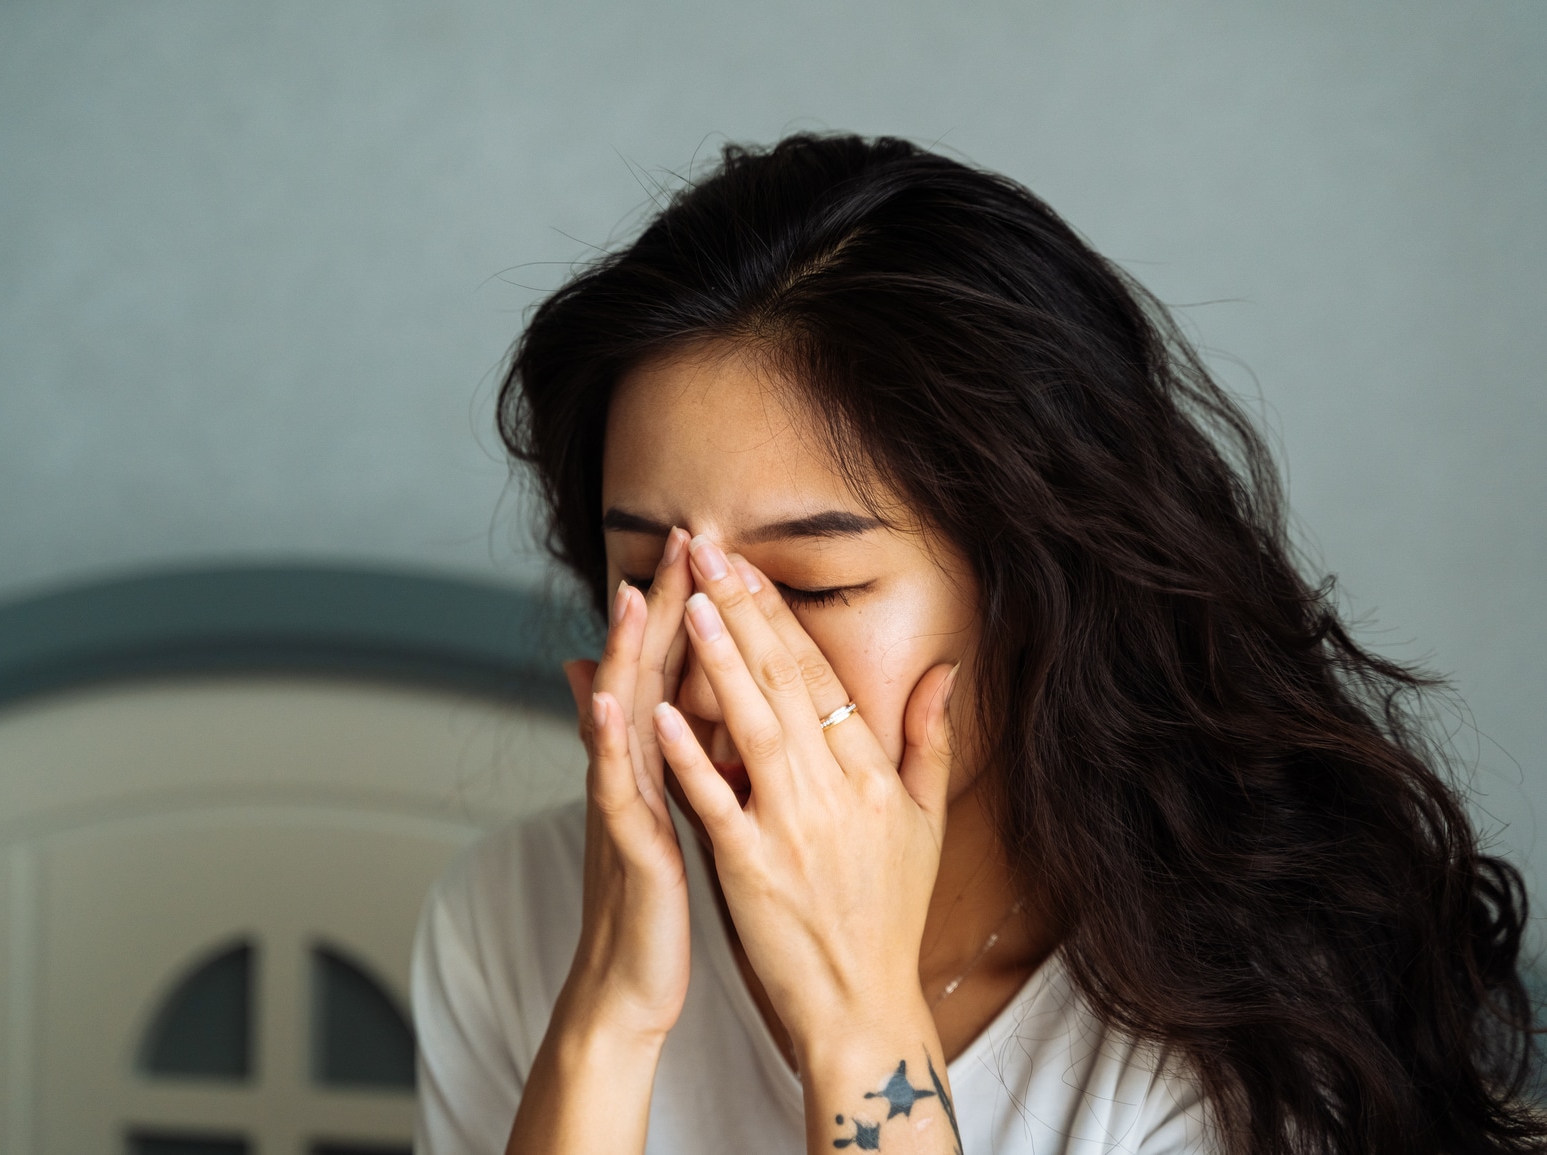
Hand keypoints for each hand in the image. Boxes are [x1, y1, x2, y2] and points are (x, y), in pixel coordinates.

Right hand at [555, 526, 695, 1041]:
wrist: (624, 984)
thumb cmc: (651, 900)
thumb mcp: (657, 816)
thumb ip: (652, 751)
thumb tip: (634, 697)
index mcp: (655, 763)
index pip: (672, 669)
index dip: (687, 608)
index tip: (707, 547)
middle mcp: (632, 772)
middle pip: (645, 674)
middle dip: (661, 606)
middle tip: (678, 538)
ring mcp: (623, 806)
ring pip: (623, 719)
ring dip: (627, 656)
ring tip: (636, 595)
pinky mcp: (625, 850)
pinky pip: (614, 791)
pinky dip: (609, 745)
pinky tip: (611, 705)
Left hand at [653, 535, 958, 1060]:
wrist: (862, 1002)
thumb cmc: (890, 910)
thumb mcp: (926, 822)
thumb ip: (929, 740)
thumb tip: (943, 670)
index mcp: (872, 773)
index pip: (819, 675)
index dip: (780, 616)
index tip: (746, 565)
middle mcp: (836, 790)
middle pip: (784, 683)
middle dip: (741, 611)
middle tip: (704, 552)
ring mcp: (793, 827)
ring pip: (753, 725)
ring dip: (719, 660)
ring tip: (688, 601)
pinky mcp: (752, 868)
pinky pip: (716, 802)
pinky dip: (690, 755)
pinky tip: (662, 710)